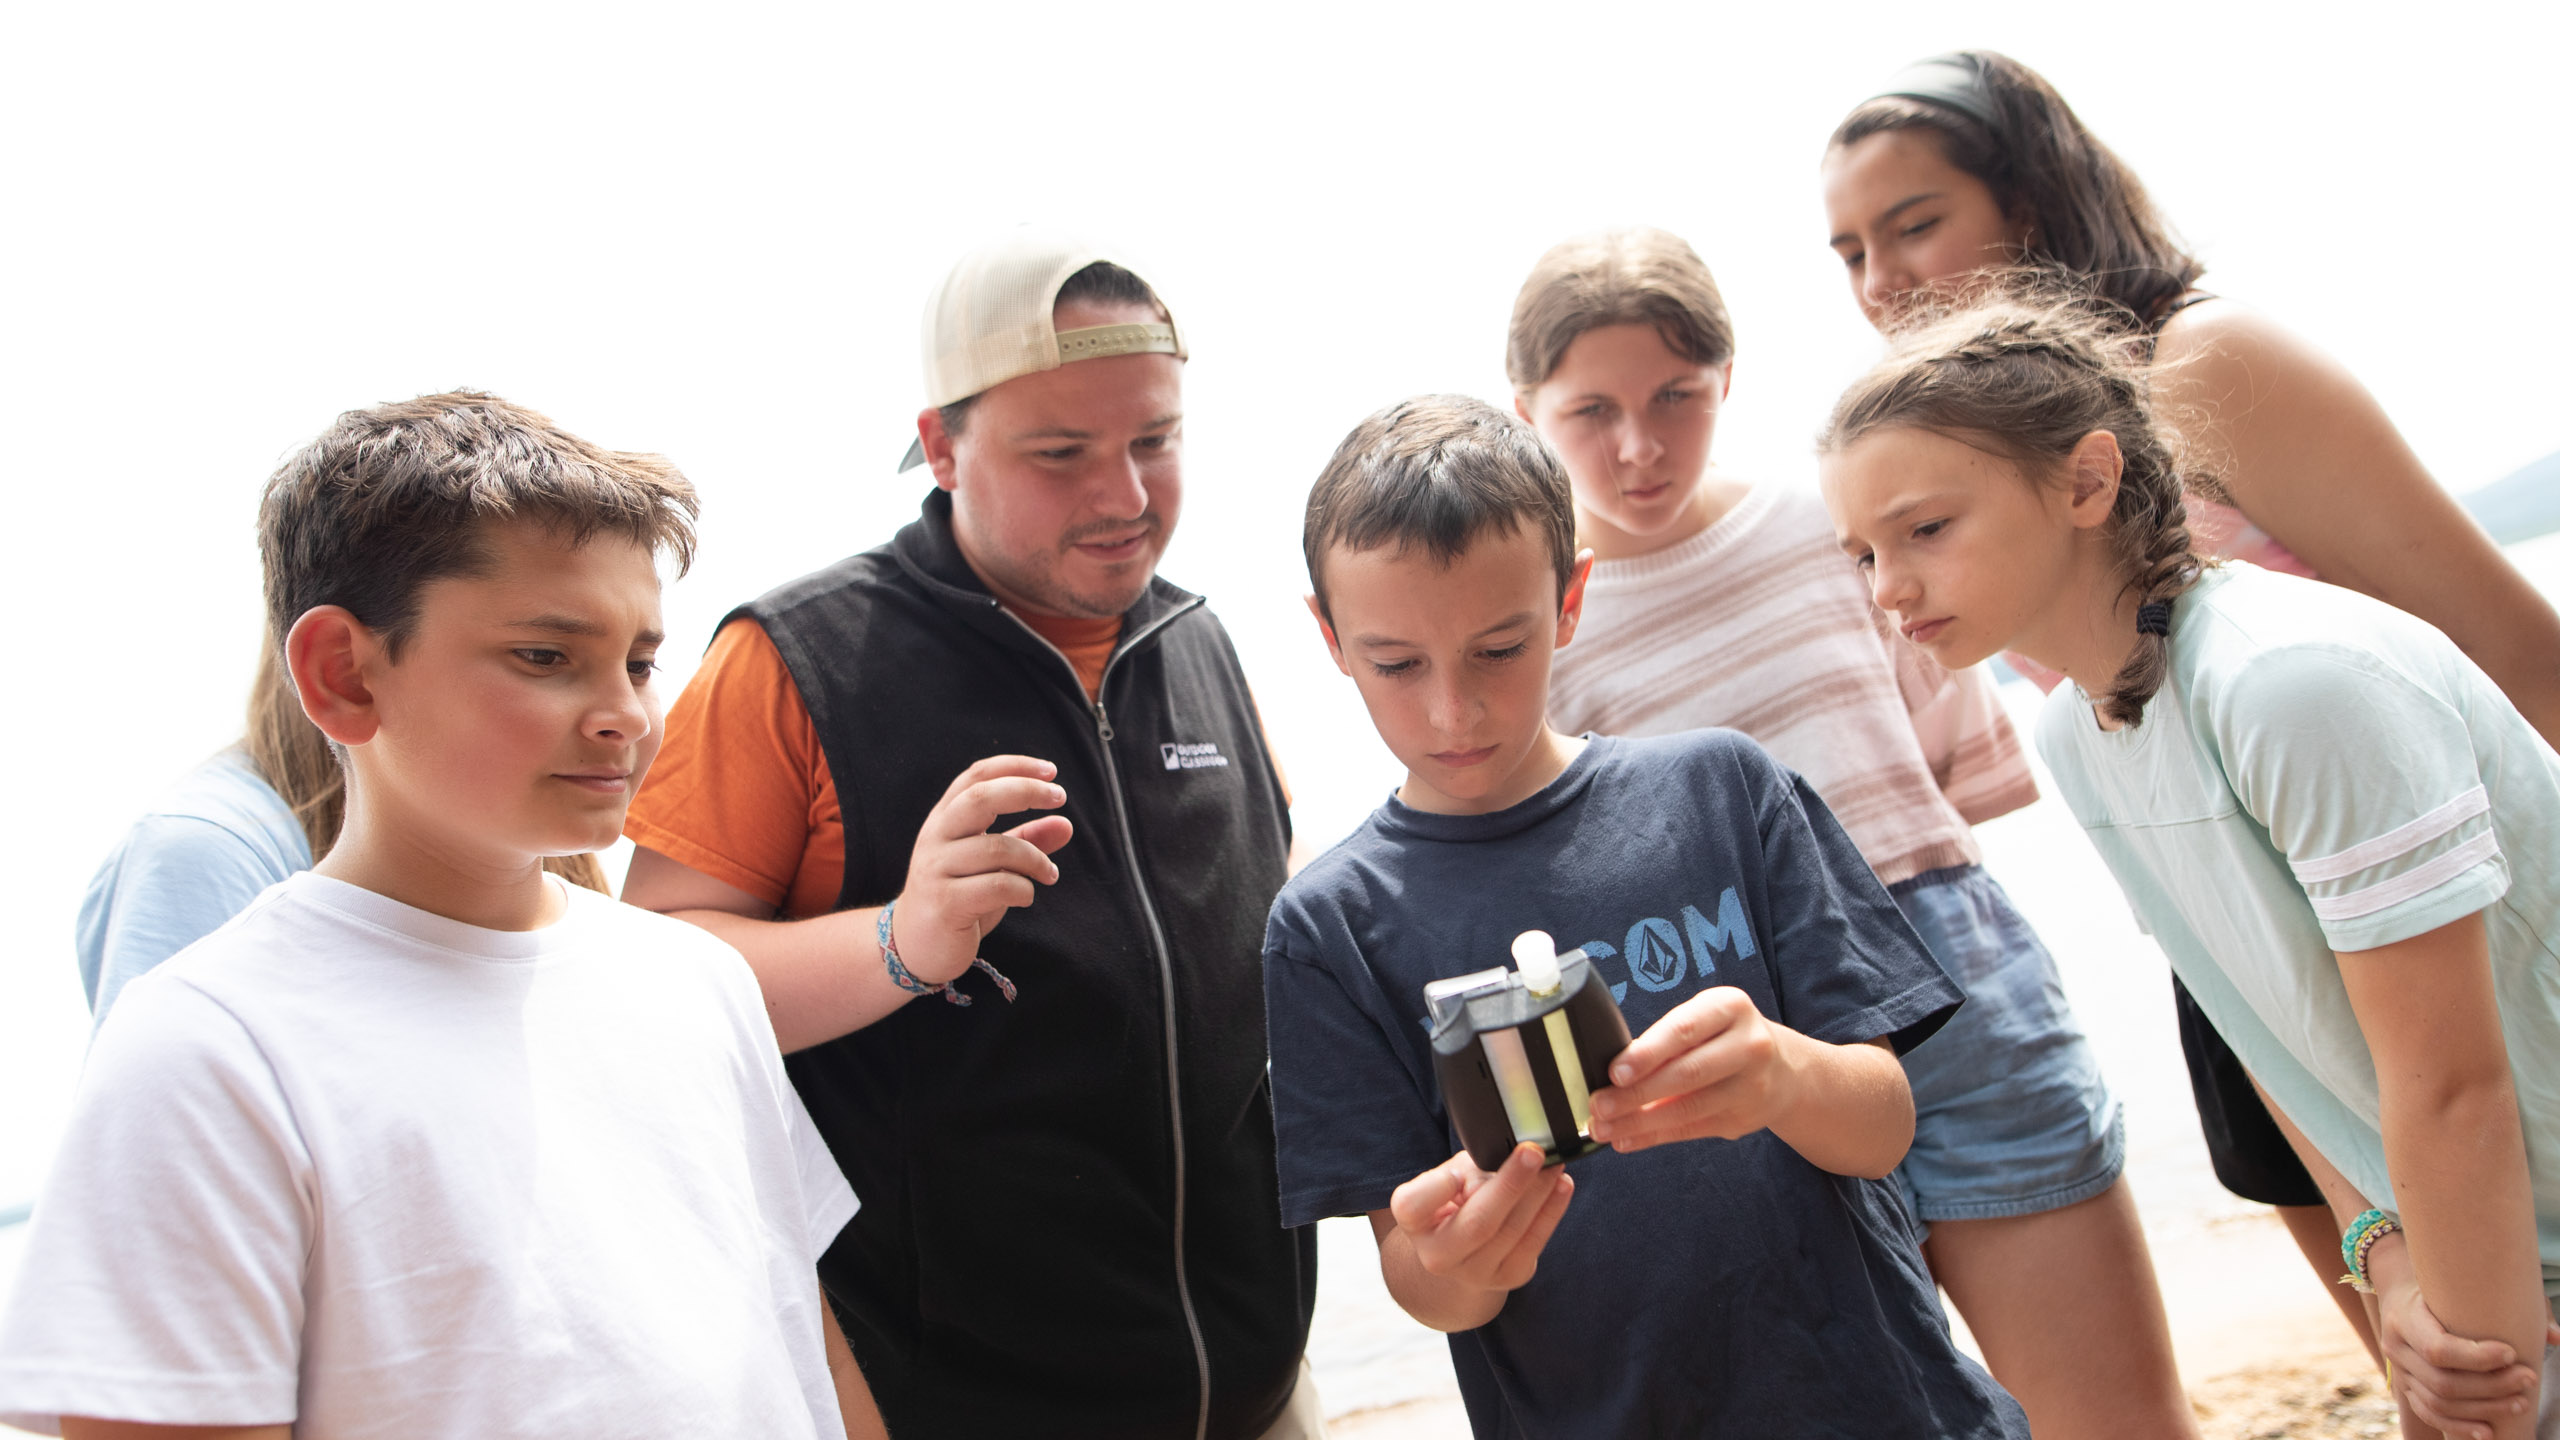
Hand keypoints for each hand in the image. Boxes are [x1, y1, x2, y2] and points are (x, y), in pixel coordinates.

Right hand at [892, 756, 1073, 985]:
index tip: (1051, 771)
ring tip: (1050, 874)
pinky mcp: (945, 903)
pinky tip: (1026, 896)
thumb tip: (1067, 824)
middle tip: (1059, 797)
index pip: (976, 776)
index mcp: (945, 819)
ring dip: (1035, 858)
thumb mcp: (993, 865)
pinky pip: (997, 885)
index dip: (1013, 766)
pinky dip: (1023, 889)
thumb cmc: (959, 898)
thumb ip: (1026, 842)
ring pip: (997, 847)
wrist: (914, 946)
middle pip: (980, 798)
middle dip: (1025, 791)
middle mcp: (936, 837)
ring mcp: (936, 869)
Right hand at [1388, 1144, 1573, 1296]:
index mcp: (1413, 1224)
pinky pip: (1534, 1243)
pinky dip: (1552, 1211)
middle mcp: (1437, 1255)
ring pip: (1511, 1232)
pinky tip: (1562, 1186)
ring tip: (1554, 1163)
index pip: (1413, 1206)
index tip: (1461, 1168)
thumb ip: (1469, 1170)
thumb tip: (1512, 1164)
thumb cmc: (1453, 1200)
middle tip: (1533, 1153)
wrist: (1462, 1251)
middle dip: (1509, 1185)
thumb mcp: (1448, 1177)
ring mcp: (1475, 1273)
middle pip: (1477, 1223)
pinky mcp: (1509, 1277)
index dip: (1439, 1187)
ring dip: (1539, 1193)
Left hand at [1587, 986, 1795, 1151]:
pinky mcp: (1743, 1120)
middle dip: (1636, 1094)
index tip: (1615, 1073)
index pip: (1684, 1030)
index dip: (1648, 1053)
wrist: (1784, 1069)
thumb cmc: (1724, 1037)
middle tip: (1599, 1106)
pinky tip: (1626, 1140)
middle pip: (1686, 1073)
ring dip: (1638, 1122)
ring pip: (1687, 1108)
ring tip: (1603, 1128)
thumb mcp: (1704, 1019)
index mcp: (1730, 1007)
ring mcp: (1750, 1086)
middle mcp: (1748, 1045)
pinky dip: (1654, 1136)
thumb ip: (1666, 1038)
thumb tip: (1610, 1072)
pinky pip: (1691, 1130)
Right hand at [2368, 1231, 2548, 1439]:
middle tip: (2528, 1379)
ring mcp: (2399, 1370)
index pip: (2437, 1349)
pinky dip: (2458, 1426)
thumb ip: (2513, 1304)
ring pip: (2438, 1403)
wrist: (2402, 1294)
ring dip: (2484, 1408)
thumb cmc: (2444, 1287)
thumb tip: (2555, 1337)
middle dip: (2491, 1387)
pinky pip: (2429, 1413)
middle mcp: (2395, 1346)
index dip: (2477, 1358)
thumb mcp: (2466, 1285)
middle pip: (2442, 1382)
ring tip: (2521, 1402)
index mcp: (2404, 1317)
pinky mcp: (2407, 1386)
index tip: (2512, 1353)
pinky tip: (2488, 1431)